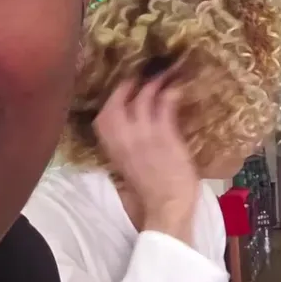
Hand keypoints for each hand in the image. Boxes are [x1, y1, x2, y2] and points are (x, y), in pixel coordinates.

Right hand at [92, 77, 198, 241]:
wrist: (167, 207)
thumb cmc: (150, 193)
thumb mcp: (129, 168)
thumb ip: (126, 148)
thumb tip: (133, 131)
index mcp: (112, 149)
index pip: (103, 117)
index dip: (113, 98)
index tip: (123, 88)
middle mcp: (123, 139)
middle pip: (117, 102)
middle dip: (128, 85)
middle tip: (141, 76)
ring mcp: (144, 135)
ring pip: (144, 98)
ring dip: (154, 83)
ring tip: (165, 74)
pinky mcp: (165, 135)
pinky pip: (165, 105)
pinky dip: (171, 93)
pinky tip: (177, 88)